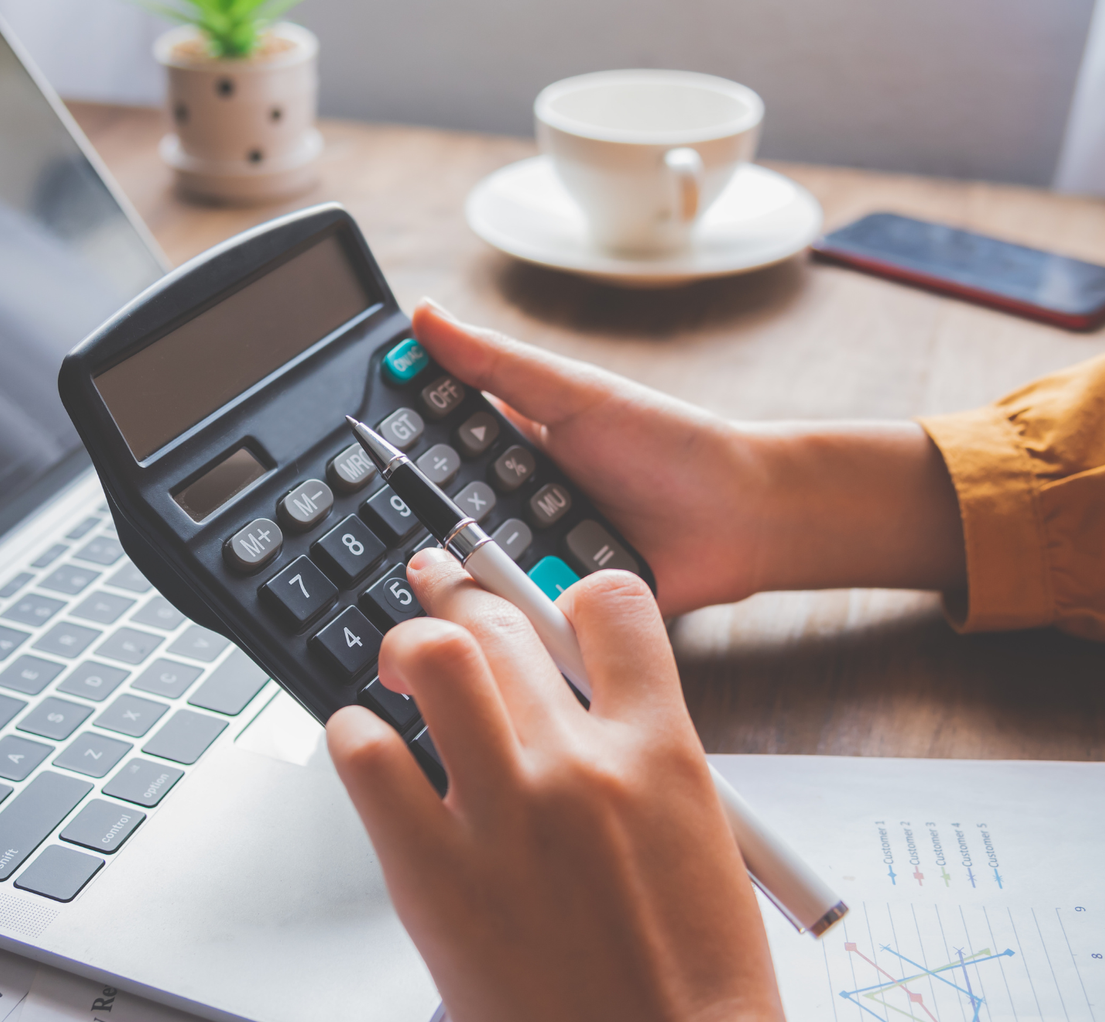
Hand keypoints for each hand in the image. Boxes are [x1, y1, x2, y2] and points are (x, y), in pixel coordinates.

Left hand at [324, 550, 862, 1021]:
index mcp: (662, 753)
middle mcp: (581, 765)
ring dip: (406, 646)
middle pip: (500, 625)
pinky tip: (364, 747)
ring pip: (435, 660)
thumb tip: (578, 725)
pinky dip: (355, 735)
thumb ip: (639, 771)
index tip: (537, 605)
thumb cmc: (699, 995)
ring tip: (396, 666)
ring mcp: (506, 815)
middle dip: (458, 599)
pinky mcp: (435, 877)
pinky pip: (367, 756)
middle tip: (434, 600)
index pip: (611, 604)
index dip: (564, 593)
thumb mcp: (700, 846)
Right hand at [411, 301, 965, 612]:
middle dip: (434, 515)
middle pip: (435, 516)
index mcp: (501, 446)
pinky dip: (508, 618)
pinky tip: (508, 609)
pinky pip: (510, 623)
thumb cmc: (671, 447)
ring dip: (473, 569)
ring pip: (465, 575)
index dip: (391, 447)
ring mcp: (526, 563)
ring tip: (497, 552)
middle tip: (441, 506)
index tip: (360, 444)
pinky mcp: (550, 613)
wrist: (744, 521)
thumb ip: (496, 364)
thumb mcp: (576, 394)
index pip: (424, 446)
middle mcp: (504, 507)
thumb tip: (423, 315)